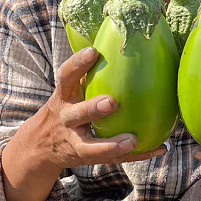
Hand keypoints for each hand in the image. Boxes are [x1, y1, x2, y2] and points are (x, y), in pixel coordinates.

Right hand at [36, 46, 166, 169]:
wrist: (40, 146)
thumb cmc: (67, 107)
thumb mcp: (69, 90)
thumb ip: (87, 74)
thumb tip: (121, 41)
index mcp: (63, 97)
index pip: (66, 77)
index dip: (77, 64)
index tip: (93, 51)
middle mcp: (66, 119)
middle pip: (76, 115)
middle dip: (92, 109)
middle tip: (112, 102)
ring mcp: (74, 141)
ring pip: (91, 146)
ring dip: (112, 144)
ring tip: (134, 140)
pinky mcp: (87, 158)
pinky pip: (113, 158)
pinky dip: (138, 155)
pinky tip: (161, 148)